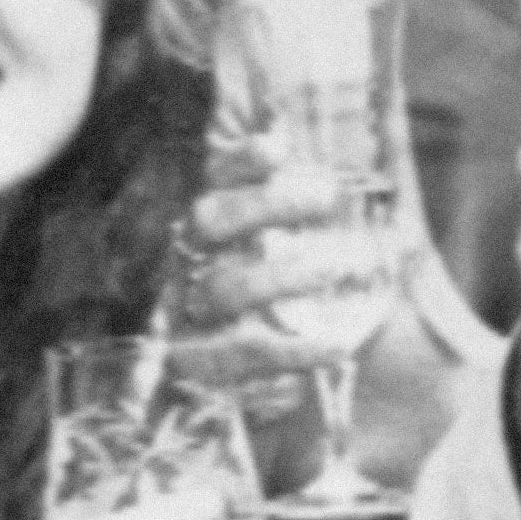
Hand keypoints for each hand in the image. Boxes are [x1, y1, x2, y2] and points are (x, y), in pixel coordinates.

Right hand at [164, 164, 382, 399]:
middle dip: (266, 204)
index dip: (239, 162)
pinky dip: (295, 351)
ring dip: (285, 274)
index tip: (278, 148)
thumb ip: (257, 195)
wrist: (182, 380)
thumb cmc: (233, 291)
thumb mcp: (247, 242)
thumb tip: (280, 139)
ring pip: (225, 287)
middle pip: (209, 221)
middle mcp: (180, 259)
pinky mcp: (197, 364)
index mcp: (195, 222)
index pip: (208, 180)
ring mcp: (183, 311)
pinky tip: (340, 347)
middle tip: (326, 194)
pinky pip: (245, 355)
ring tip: (340, 265)